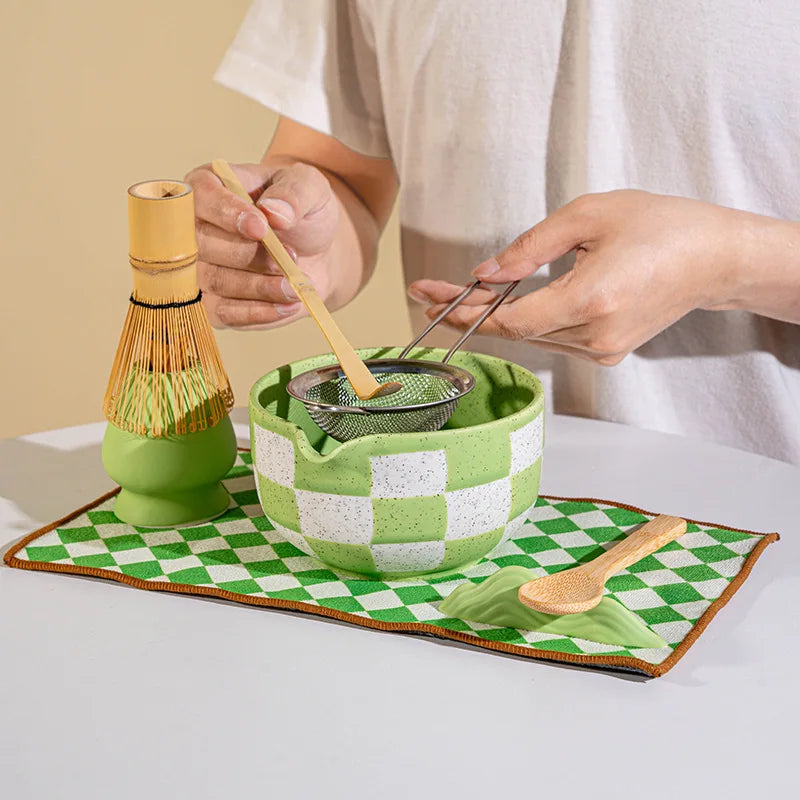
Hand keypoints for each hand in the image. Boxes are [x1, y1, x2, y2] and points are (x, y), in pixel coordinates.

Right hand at [185, 160, 338, 328]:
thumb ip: (294, 193)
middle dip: (251, 255)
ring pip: (218, 281)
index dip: (227, 212)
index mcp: (210, 186)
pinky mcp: (213, 303)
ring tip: (295, 284)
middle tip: (290, 256)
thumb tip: (275, 212)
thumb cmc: (304, 215)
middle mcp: (195, 227)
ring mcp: (199, 268)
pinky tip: (288, 304)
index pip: (201, 195)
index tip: (261, 227)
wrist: (317, 255)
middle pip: (204, 244)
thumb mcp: (311, 189)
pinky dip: (260, 311)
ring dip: (261, 286)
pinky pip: (225, 313)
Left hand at [408, 190, 758, 363]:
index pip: (510, 320)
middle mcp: (596, 334)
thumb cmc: (660, 225)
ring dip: (496, 316)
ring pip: (532, 336)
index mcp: (592, 299)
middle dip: (469, 312)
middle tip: (429, 296)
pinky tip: (508, 304)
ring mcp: (604, 349)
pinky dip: (528, 321)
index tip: (427, 297)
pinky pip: (554, 338)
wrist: (715, 257)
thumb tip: (485, 274)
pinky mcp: (609, 352)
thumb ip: (530, 248)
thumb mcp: (589, 215)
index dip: (463, 310)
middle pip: (514, 331)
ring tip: (461, 295)